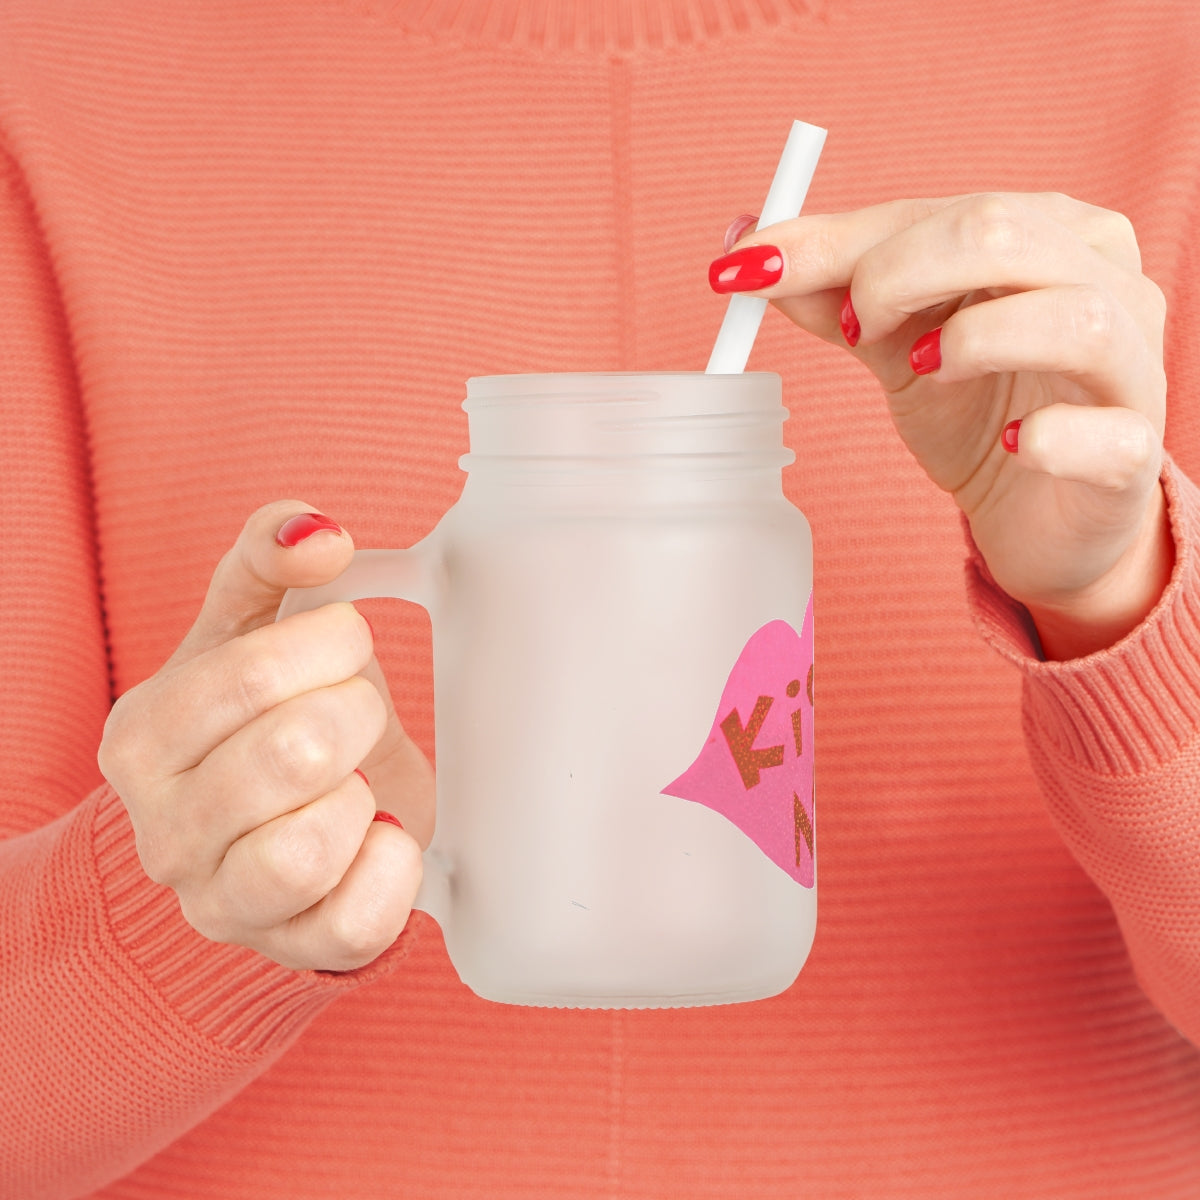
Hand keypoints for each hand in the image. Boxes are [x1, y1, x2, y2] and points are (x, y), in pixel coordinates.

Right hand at [98, 501, 433, 971]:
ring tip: (356, 779)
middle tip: (356, 713)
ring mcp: (222, 902)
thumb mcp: (249, 627)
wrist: (270, 824)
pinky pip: (356, 922)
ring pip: (308, 849)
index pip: (251, 675)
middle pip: (294, 754)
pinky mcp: (292, 949)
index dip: (330, 645)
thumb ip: (268, 559)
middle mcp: (164, 831)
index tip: (345, 644)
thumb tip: (317, 532)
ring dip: (362, 796)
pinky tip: (381, 833)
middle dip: (356, 714)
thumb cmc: (260, 718)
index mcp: (142, 738)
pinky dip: (393, 867)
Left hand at [712, 193, 1172, 658]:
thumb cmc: (977, 412)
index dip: (837, 240)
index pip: (938, 211)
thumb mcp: (896, 345)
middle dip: (897, 274)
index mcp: (1047, 233)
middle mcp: (1105, 280)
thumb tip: (747, 249)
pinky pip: (1107, 434)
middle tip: (852, 329)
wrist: (1039, 514)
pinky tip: (1013, 446)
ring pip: (1074, 317)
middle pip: (1003, 234)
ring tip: (922, 372)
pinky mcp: (1134, 453)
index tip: (749, 269)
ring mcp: (1132, 366)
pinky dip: (1050, 437)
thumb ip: (835, 295)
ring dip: (973, 340)